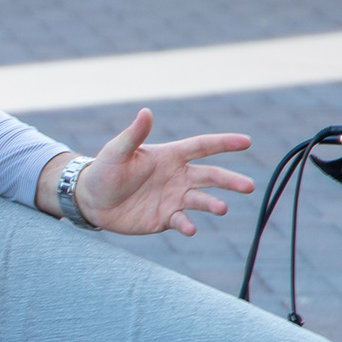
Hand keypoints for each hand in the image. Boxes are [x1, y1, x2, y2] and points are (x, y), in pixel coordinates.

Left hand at [53, 109, 254, 235]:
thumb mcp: (116, 151)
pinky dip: (187, 224)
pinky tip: (190, 229)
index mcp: (170, 156)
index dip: (224, 143)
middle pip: (210, 176)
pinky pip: (181, 221)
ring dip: (212, 204)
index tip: (246, 142)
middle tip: (249, 186)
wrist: (92, 201)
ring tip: (221, 208)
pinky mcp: (166, 218)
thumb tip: (146, 112)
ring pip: (201, 199)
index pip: (202, 146)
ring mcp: (174, 198)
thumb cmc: (104, 171)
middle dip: (230, 180)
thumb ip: (133, 135)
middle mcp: (178, 176)